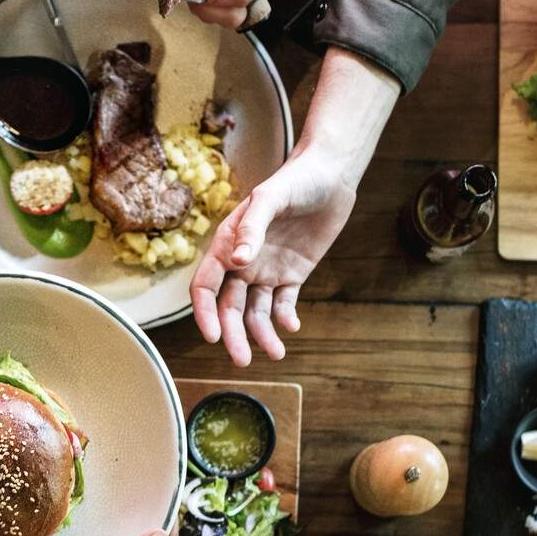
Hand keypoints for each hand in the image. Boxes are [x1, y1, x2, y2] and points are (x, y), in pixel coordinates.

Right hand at [190, 151, 352, 364]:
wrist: (331, 175)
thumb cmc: (296, 180)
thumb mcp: (271, 197)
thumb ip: (252, 228)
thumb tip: (238, 262)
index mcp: (228, 244)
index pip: (205, 286)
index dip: (205, 312)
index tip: (213, 336)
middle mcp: (243, 262)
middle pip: (229, 307)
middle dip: (233, 335)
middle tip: (242, 360)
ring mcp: (267, 271)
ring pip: (255, 312)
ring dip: (261, 334)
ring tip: (276, 352)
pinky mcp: (292, 275)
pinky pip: (283, 304)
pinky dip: (284, 319)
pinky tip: (292, 326)